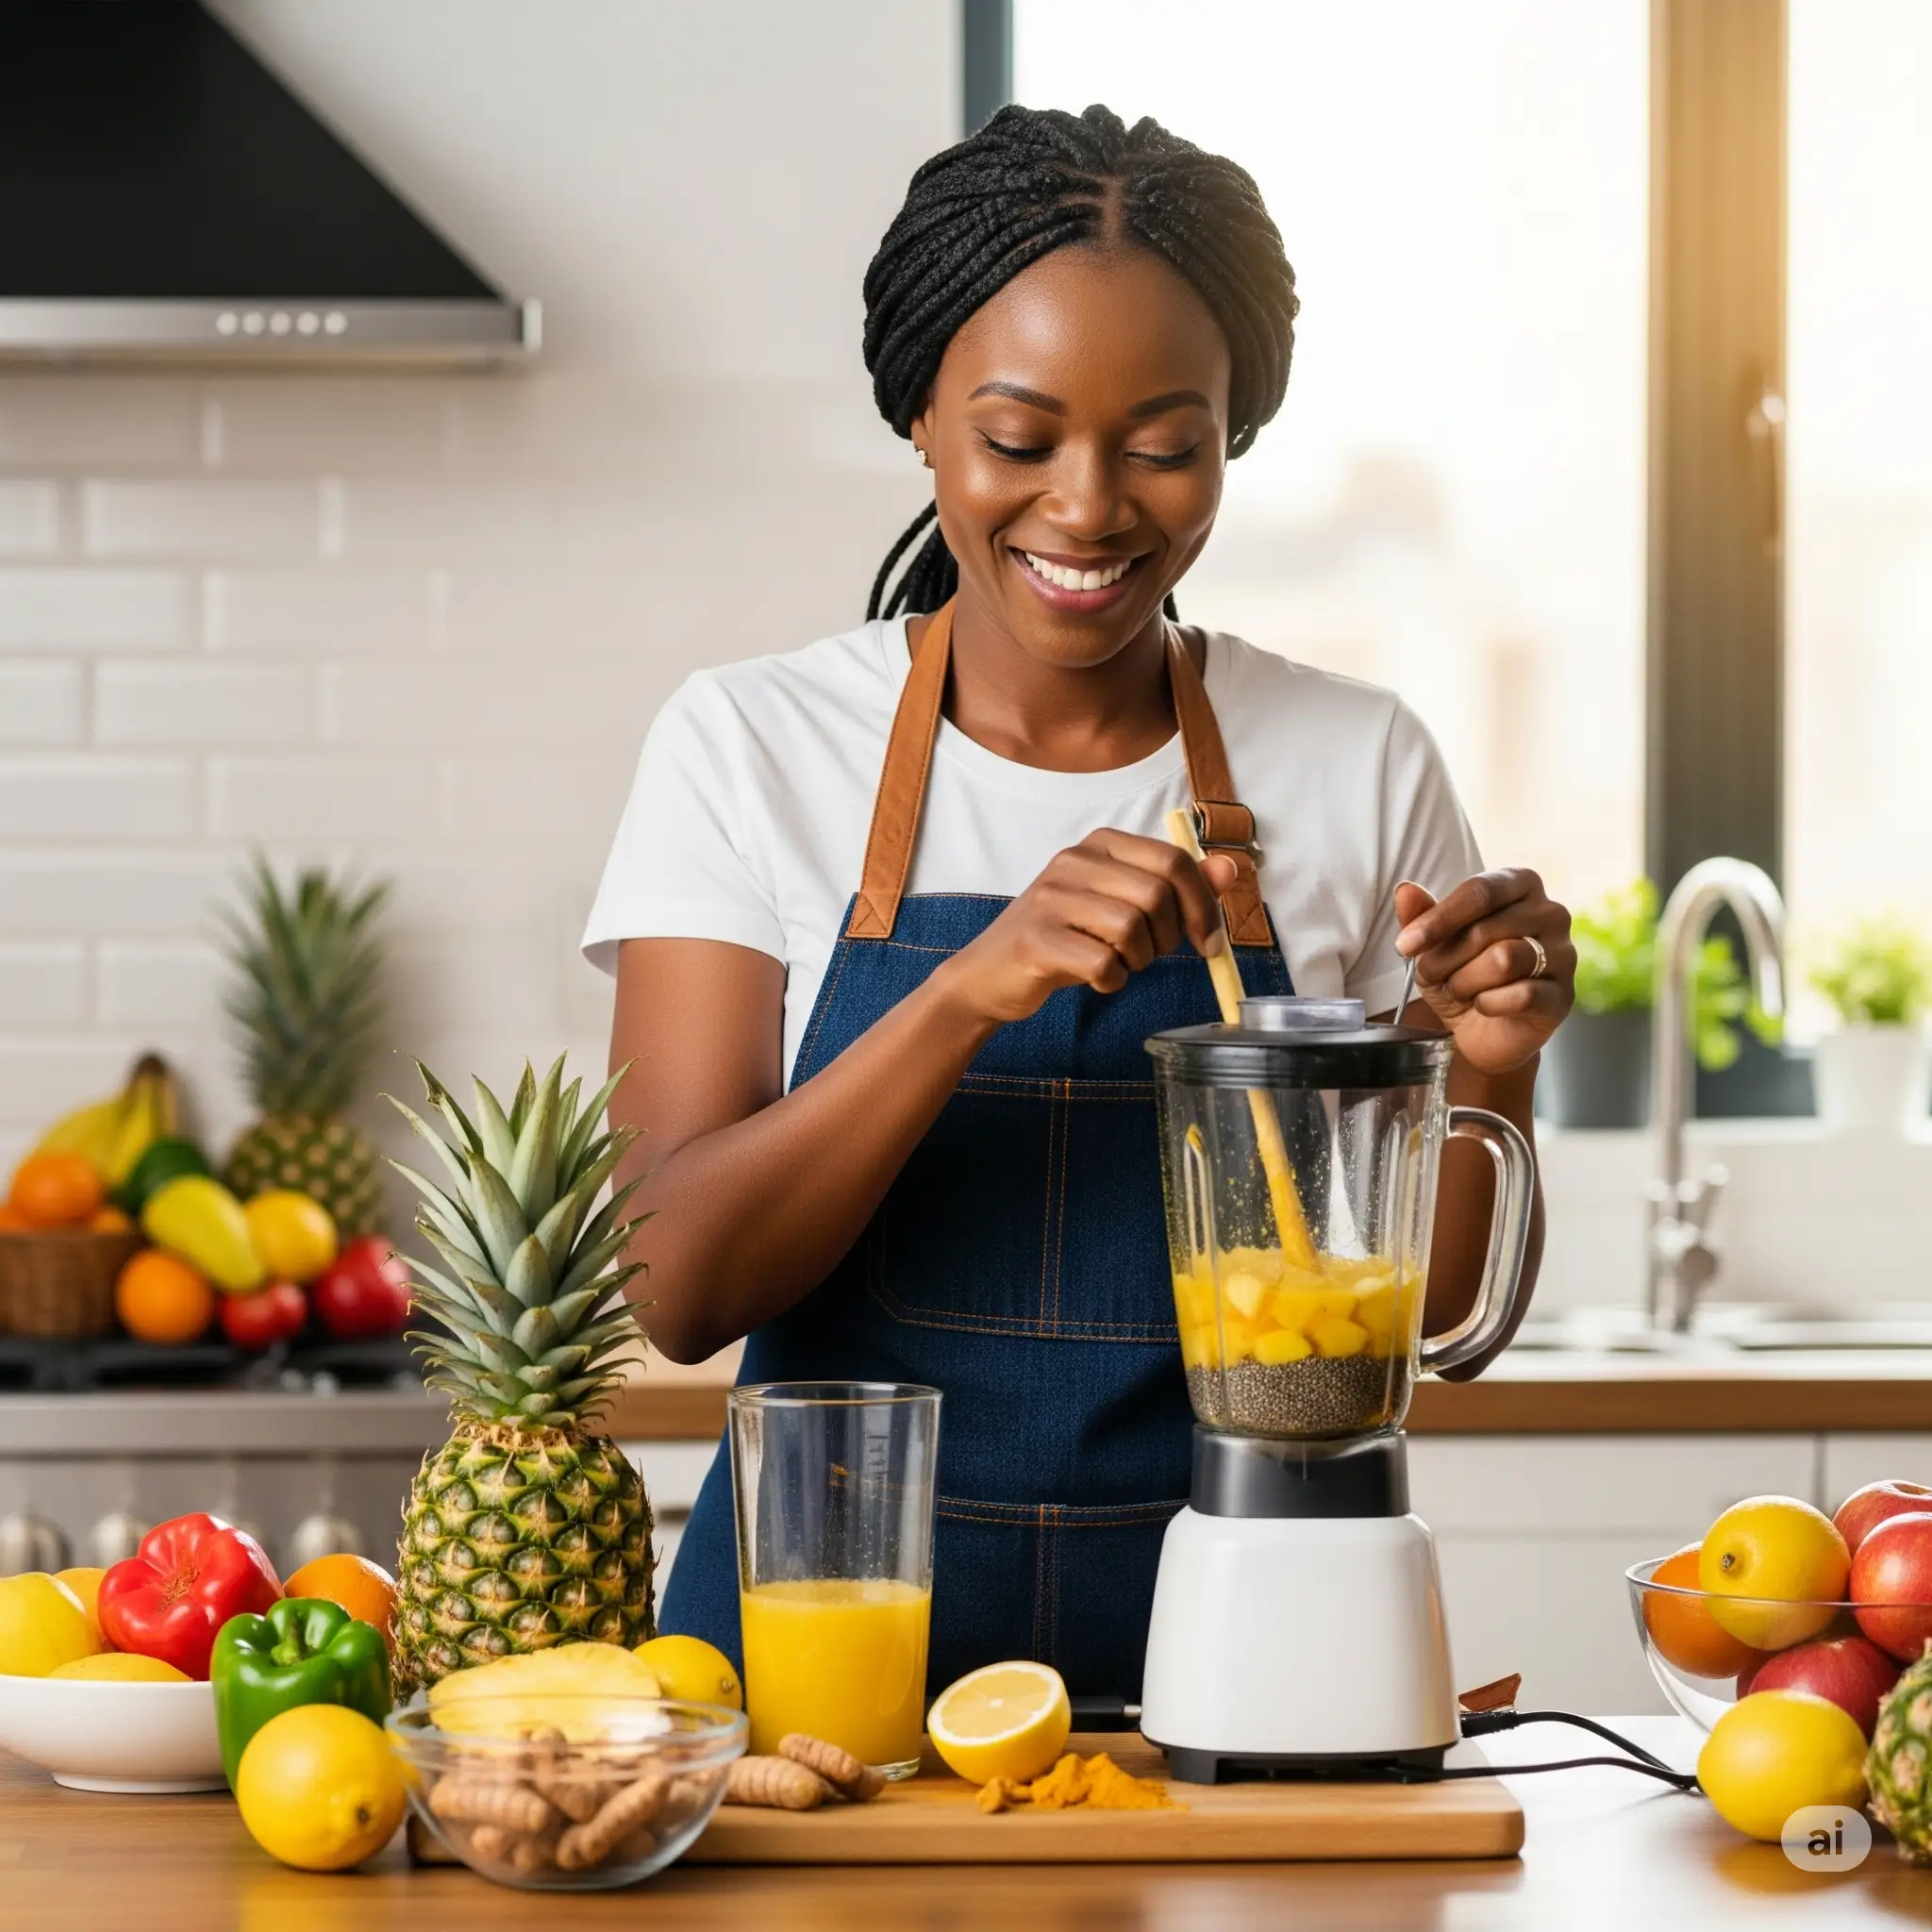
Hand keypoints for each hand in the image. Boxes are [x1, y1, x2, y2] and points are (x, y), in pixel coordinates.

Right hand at [934, 830, 1236, 1026]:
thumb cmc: (1065, 938)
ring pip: (1132, 929)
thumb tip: (1230, 870)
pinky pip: (1103, 964)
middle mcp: (1073, 861)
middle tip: (1151, 955)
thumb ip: (1175, 885)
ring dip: (1138, 960)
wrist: (989, 974)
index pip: (1174, 860)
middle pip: (1157, 894)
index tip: (1208, 941)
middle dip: (1168, 936)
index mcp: (1099, 845)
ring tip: (1118, 963)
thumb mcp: (1121, 904)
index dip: (1203, 904)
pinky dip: (1111, 980)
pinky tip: (1096, 978)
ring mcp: (1051, 898)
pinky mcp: (1037, 939)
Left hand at [1395, 870, 1573, 1076]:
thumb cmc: (1461, 973)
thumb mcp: (1433, 944)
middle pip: (1486, 930)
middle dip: (1445, 959)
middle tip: (1432, 976)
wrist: (1484, 1031)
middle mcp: (1551, 912)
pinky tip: (1482, 1006)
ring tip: (1458, 990)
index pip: (1480, 891)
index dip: (1438, 920)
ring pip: (1504, 960)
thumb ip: (1420, 915)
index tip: (1405, 945)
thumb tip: (1405, 890)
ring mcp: (1564, 953)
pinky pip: (1522, 995)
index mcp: (1520, 884)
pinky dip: (1488, 1004)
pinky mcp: (1564, 995)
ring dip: (1465, 982)